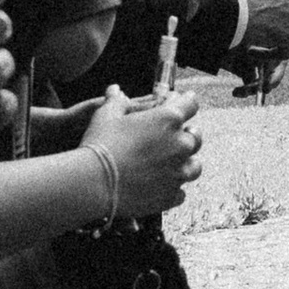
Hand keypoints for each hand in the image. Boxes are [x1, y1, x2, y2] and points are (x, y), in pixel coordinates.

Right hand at [84, 86, 202, 216]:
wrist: (93, 183)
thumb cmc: (101, 145)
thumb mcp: (106, 115)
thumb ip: (117, 101)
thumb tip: (116, 91)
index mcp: (168, 119)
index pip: (190, 104)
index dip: (185, 101)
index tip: (183, 102)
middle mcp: (180, 146)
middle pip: (195, 137)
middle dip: (185, 134)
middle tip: (170, 137)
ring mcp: (178, 173)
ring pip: (193, 166)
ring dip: (184, 163)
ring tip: (169, 164)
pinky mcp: (171, 196)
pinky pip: (180, 193)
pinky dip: (172, 189)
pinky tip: (159, 186)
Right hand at [234, 0, 288, 48]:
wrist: (232, 10)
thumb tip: (267, 7)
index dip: (277, 10)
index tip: (261, 18)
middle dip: (278, 26)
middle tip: (259, 34)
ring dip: (273, 41)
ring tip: (251, 46)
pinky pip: (284, 51)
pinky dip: (268, 55)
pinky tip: (251, 53)